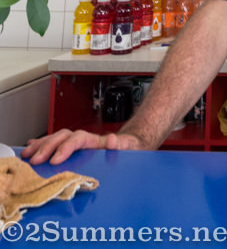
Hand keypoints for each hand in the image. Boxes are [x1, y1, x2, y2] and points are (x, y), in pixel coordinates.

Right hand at [21, 129, 143, 165]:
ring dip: (39, 146)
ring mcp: (76, 143)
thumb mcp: (129, 147)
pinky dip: (40, 146)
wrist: (129, 147)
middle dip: (46, 148)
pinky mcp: (71, 149)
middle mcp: (83, 139)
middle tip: (34, 161)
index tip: (56, 160)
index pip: (77, 139)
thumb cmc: (128, 149)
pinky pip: (53, 145)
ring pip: (55, 139)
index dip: (65, 148)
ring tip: (26, 155)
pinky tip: (29, 149)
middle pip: (62, 137)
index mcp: (95, 140)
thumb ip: (121, 145)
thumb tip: (113, 139)